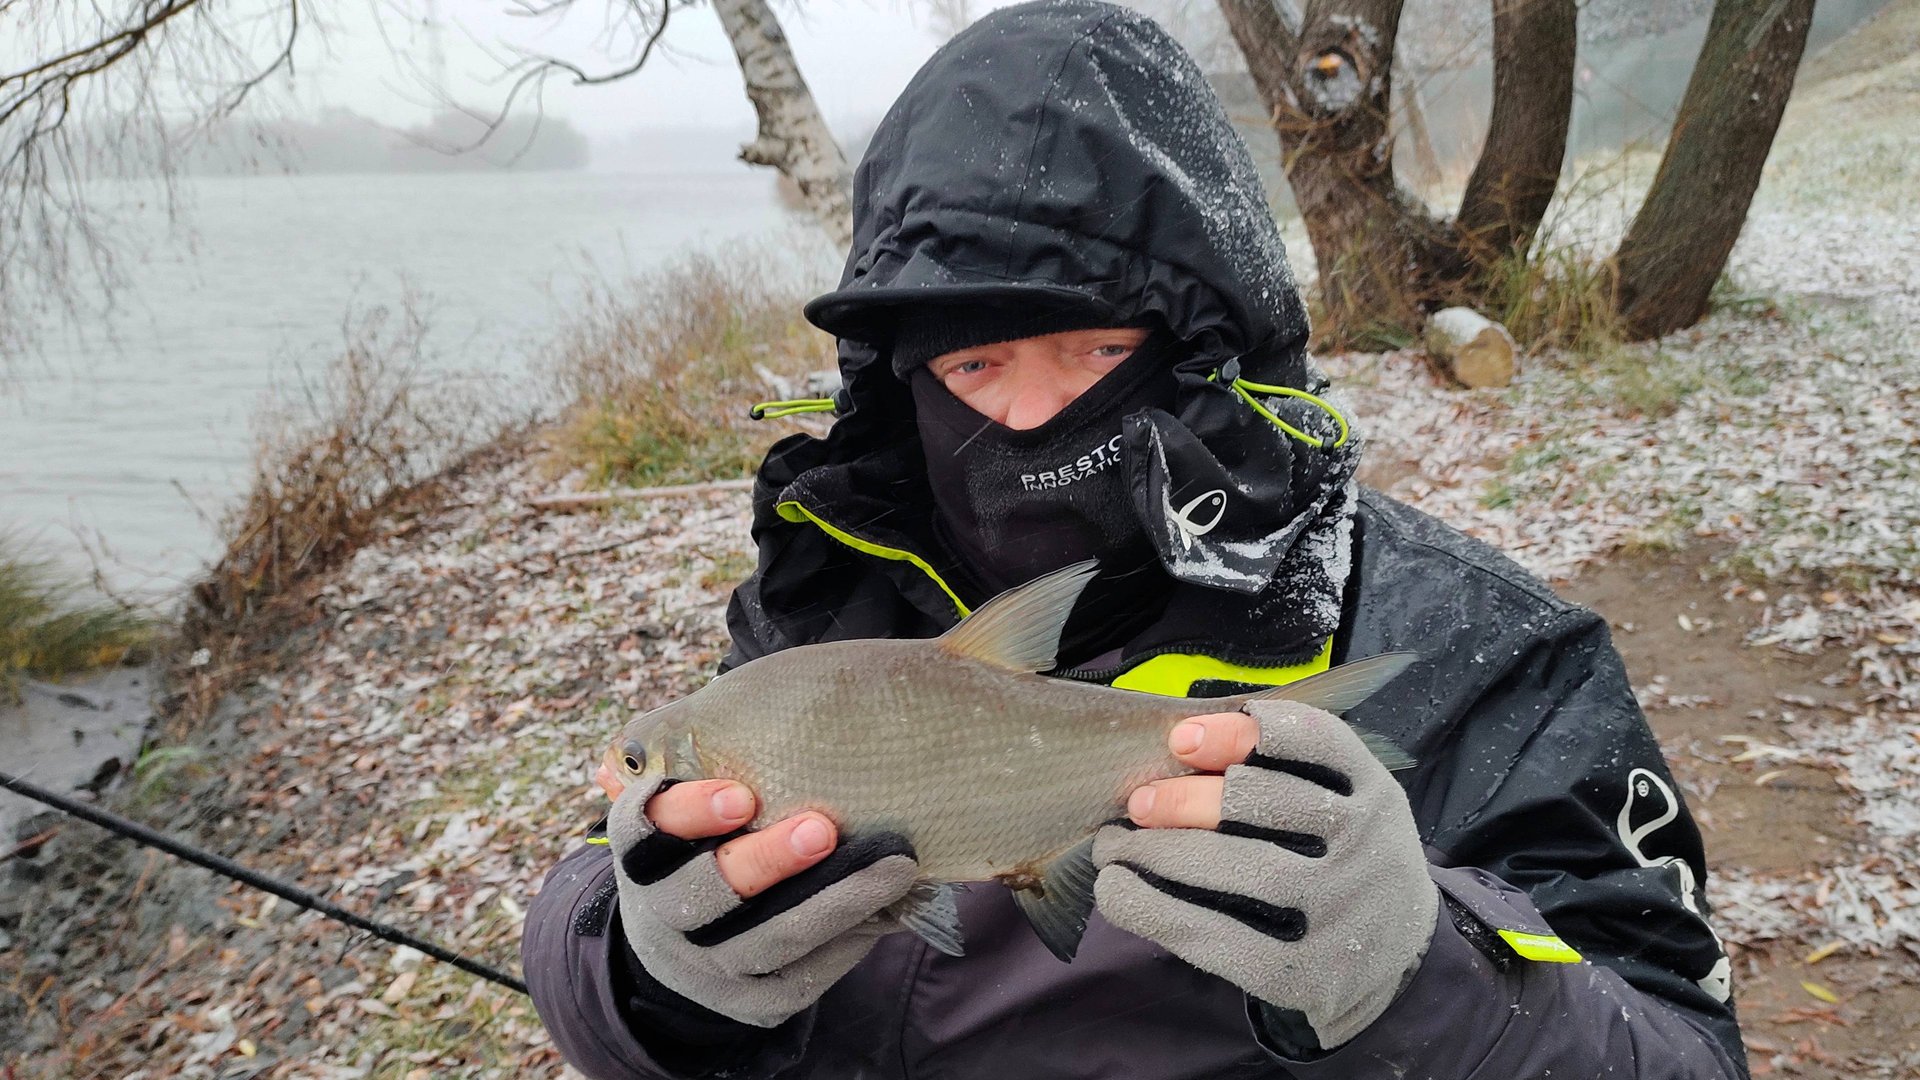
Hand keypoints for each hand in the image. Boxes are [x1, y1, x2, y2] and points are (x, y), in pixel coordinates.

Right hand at [607, 774, 918, 1027]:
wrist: (683, 947)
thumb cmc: (702, 843)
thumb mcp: (680, 803)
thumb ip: (693, 754)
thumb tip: (737, 700)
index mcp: (639, 855)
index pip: (643, 832)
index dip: (689, 814)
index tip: (741, 796)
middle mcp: (661, 915)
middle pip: (707, 892)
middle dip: (766, 861)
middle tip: (823, 827)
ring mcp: (704, 967)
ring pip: (765, 941)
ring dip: (831, 903)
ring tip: (892, 866)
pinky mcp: (750, 1003)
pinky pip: (801, 978)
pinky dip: (847, 942)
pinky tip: (889, 908)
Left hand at [1094, 700, 1437, 1049]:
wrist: (1397, 964)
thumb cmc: (1343, 860)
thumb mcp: (1345, 804)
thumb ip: (1286, 771)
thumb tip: (1175, 746)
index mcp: (1373, 790)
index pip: (1312, 739)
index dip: (1238, 732)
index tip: (1179, 740)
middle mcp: (1366, 844)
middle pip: (1267, 803)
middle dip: (1187, 799)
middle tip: (1137, 803)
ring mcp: (1342, 910)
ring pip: (1244, 869)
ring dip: (1162, 852)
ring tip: (1114, 846)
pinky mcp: (1309, 972)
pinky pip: (1222, 937)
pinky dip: (1157, 911)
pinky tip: (1118, 893)